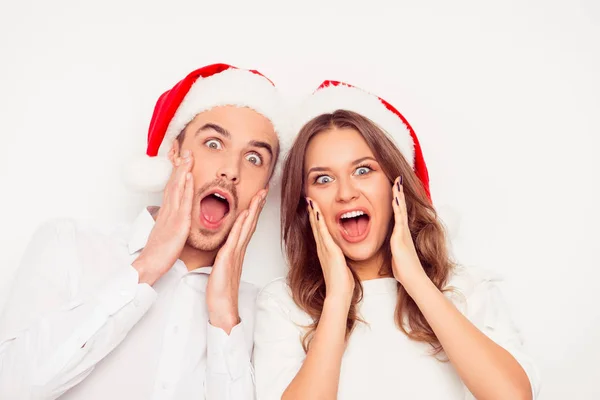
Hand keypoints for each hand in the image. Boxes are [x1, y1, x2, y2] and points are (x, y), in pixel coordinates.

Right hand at [132, 150, 193, 284]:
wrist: (150, 265)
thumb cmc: (158, 252)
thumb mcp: (165, 232)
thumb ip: (169, 222)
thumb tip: (172, 216)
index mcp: (166, 213)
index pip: (172, 188)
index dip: (177, 173)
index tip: (182, 160)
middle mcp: (168, 210)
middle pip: (174, 183)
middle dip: (180, 166)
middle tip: (186, 150)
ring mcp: (172, 215)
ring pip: (177, 188)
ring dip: (183, 170)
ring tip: (188, 156)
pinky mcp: (178, 223)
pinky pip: (183, 203)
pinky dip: (186, 188)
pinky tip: (189, 176)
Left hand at [206, 188, 268, 332]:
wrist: (222, 308)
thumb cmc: (220, 291)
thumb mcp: (221, 268)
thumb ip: (224, 256)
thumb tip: (224, 249)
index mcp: (236, 251)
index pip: (247, 226)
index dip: (253, 210)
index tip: (258, 197)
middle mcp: (239, 250)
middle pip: (251, 223)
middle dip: (258, 205)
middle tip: (265, 190)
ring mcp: (236, 253)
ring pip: (247, 227)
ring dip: (254, 209)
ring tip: (260, 195)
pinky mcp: (228, 258)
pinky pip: (236, 237)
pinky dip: (242, 224)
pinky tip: (246, 214)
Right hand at [306, 197, 354, 302]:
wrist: (339, 294)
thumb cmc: (342, 284)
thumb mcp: (342, 268)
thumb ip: (341, 260)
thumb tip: (343, 258)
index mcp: (326, 252)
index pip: (320, 233)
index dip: (316, 221)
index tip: (314, 210)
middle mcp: (322, 249)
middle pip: (316, 227)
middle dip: (312, 213)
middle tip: (308, 201)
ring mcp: (325, 249)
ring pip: (317, 227)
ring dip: (313, 213)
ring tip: (310, 201)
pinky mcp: (329, 250)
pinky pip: (323, 233)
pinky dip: (319, 222)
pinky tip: (316, 212)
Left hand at [390, 176, 425, 284]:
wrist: (413, 279)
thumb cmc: (405, 270)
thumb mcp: (397, 256)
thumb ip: (395, 249)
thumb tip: (393, 249)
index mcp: (401, 234)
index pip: (398, 213)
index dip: (397, 201)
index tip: (395, 189)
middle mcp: (403, 231)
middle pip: (401, 208)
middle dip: (399, 193)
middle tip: (397, 179)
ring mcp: (403, 233)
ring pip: (400, 210)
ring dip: (399, 196)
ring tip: (397, 183)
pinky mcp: (401, 238)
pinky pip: (399, 219)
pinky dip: (397, 208)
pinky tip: (395, 199)